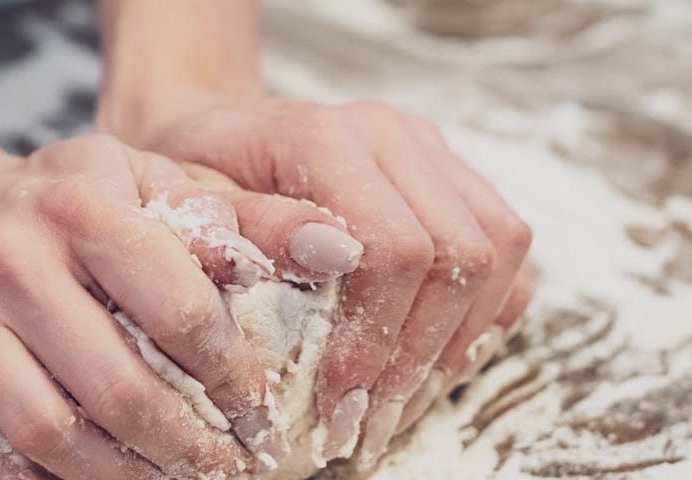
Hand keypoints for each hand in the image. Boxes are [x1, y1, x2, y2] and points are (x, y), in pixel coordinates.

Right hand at [0, 135, 336, 477]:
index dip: (235, 379)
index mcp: (79, 198)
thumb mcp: (155, 185)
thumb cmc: (66, 209)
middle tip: (225, 470)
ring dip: (118, 479)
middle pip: (116, 388)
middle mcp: (2, 250)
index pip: (180, 310)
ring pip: (44, 432)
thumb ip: (247, 218)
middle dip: (186, 449)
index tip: (263, 416)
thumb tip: (342, 247)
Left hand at [124, 99, 533, 463]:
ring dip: (455, 345)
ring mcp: (431, 151)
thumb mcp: (185, 208)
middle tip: (367, 427)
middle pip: (459, 254)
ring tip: (396, 409)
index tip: (337, 405)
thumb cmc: (190, 183)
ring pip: (498, 252)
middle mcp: (391, 134)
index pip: (393, 246)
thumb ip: (247, 229)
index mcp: (323, 136)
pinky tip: (426, 368)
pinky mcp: (454, 176)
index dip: (374, 339)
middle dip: (416, 358)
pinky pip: (506, 254)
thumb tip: (327, 257)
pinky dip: (480, 319)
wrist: (215, 141)